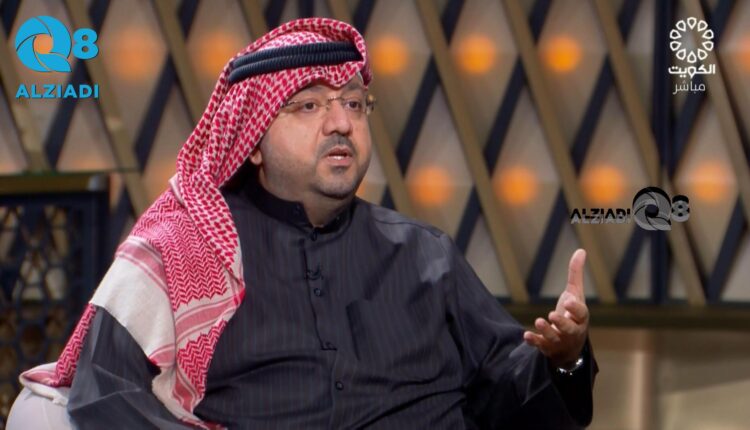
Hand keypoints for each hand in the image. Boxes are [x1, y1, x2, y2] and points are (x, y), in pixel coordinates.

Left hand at [523, 249, 588, 368]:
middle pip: (569, 328)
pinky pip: (541, 346)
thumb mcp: (575, 294)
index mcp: (580, 318)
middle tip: (552, 315)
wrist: (571, 346)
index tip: (567, 302)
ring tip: (538, 321)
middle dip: (561, 322)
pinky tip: (526, 335)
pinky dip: (534, 341)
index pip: (581, 314)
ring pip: (554, 338)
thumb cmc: (573, 315)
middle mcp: (572, 331)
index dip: (575, 308)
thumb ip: (575, 274)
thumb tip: (581, 250)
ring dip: (546, 331)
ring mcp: (559, 340)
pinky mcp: (547, 347)